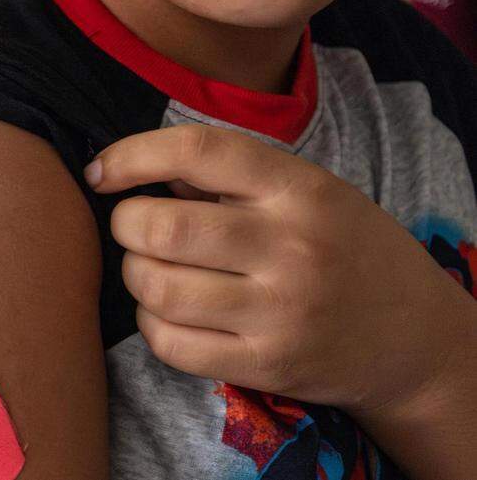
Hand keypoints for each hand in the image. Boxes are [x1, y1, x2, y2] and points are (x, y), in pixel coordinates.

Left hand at [86, 123, 474, 413]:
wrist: (412, 336)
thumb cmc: (342, 248)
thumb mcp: (309, 191)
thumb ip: (232, 176)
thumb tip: (139, 169)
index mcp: (300, 188)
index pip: (198, 151)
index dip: (133, 154)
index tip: (102, 171)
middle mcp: (291, 246)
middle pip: (162, 227)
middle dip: (125, 223)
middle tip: (132, 226)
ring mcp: (279, 311)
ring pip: (157, 288)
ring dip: (134, 274)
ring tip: (151, 269)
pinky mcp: (266, 364)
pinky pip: (170, 343)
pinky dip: (150, 324)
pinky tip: (166, 312)